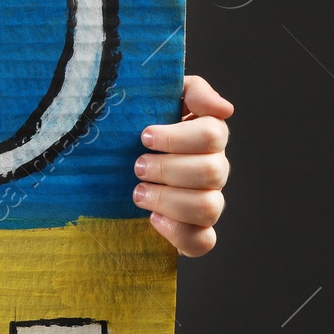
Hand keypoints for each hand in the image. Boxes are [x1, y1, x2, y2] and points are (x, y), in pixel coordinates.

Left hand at [133, 75, 231, 256]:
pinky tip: (152, 219)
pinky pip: (202, 242)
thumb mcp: (160, 96)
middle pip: (211, 172)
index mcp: (208, 137)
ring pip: (207, 207)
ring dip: (168, 199)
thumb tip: (223, 109)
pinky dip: (178, 233)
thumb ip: (193, 91)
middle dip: (168, 169)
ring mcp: (206, 202)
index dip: (178, 137)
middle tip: (137, 166)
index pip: (212, 135)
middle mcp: (213, 170)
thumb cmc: (137, 127)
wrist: (110, 166)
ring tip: (137, 192)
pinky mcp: (193, 232)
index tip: (144, 136)